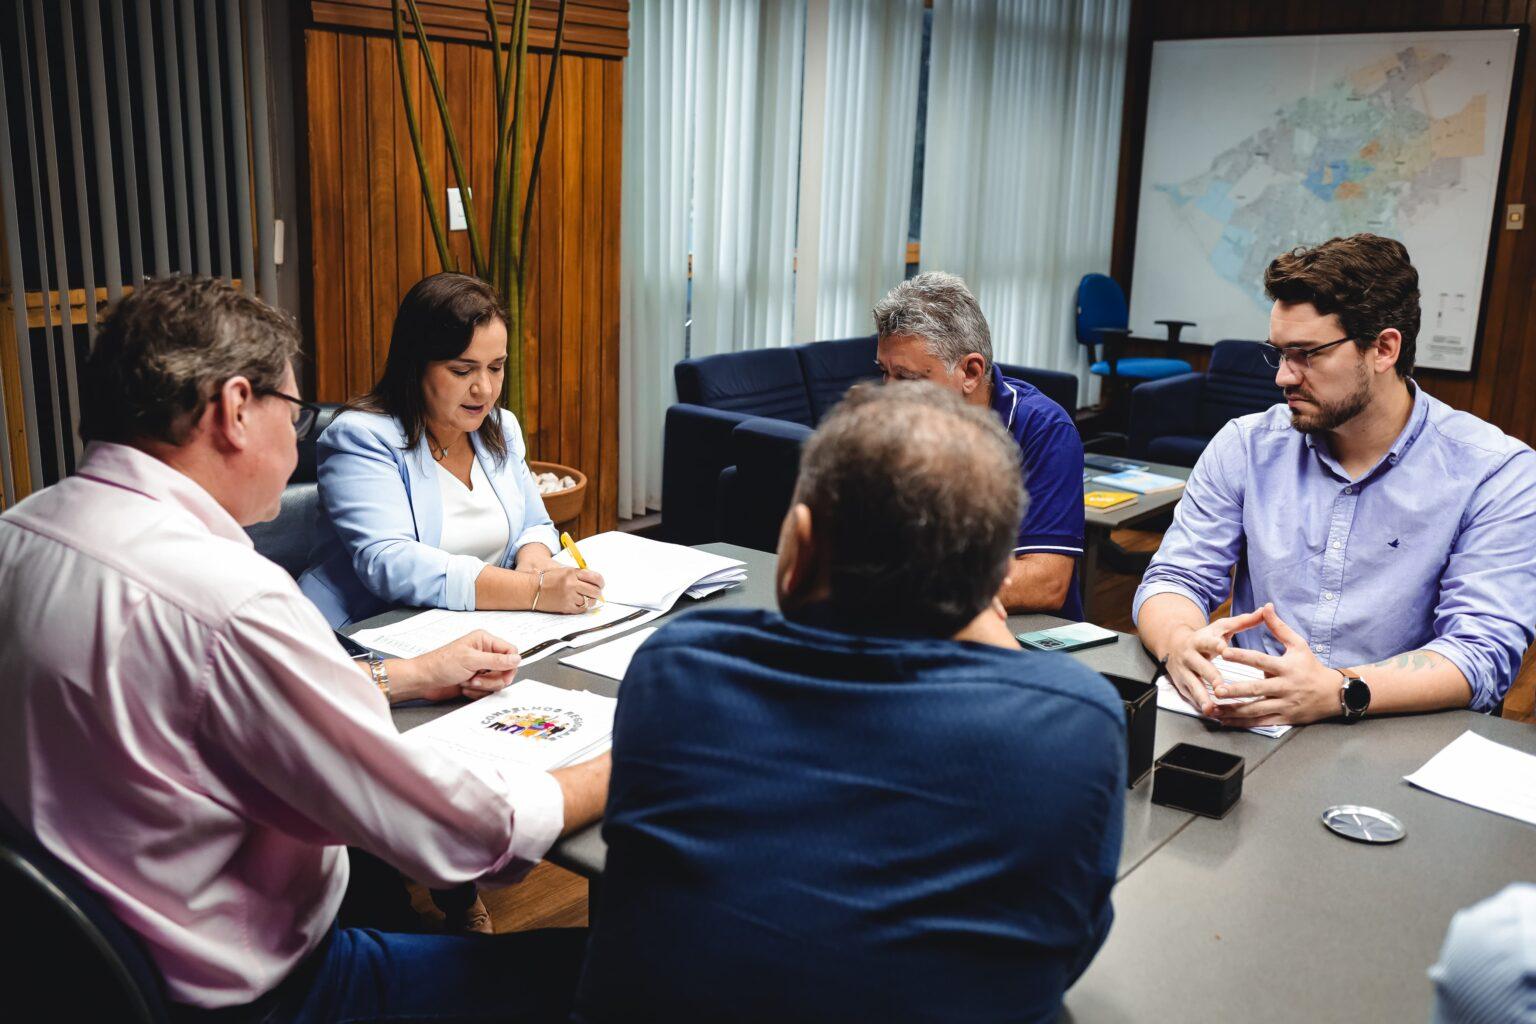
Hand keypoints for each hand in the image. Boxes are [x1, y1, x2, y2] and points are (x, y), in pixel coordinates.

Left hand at [410, 630, 520, 702]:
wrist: (424, 681)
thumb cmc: (440, 664)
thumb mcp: (471, 660)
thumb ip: (496, 660)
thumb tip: (517, 658)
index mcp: (484, 641)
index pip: (510, 651)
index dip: (510, 665)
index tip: (504, 674)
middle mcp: (484, 654)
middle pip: (506, 669)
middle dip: (493, 678)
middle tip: (477, 678)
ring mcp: (481, 669)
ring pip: (497, 682)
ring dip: (483, 686)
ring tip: (468, 682)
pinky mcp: (476, 681)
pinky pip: (488, 691)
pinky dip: (477, 692)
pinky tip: (465, 687)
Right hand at [538, 567, 604, 613]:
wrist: (532, 589)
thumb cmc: (549, 579)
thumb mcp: (564, 571)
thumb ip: (579, 574)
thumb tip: (595, 580)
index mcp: (572, 572)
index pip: (595, 577)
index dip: (601, 582)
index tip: (601, 584)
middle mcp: (571, 584)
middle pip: (595, 591)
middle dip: (598, 592)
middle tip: (596, 592)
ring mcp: (569, 597)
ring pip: (589, 601)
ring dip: (590, 600)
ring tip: (586, 597)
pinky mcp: (566, 607)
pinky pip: (582, 609)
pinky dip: (583, 606)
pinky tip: (579, 602)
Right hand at [1161, 606, 1266, 715]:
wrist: (1173, 644)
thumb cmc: (1205, 637)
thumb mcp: (1221, 627)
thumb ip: (1244, 621)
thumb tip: (1266, 610)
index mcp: (1201, 640)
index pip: (1209, 642)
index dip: (1215, 645)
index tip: (1223, 649)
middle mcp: (1190, 656)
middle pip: (1201, 667)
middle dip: (1210, 677)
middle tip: (1221, 687)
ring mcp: (1185, 672)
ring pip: (1193, 685)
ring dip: (1202, 697)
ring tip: (1211, 708)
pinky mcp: (1182, 684)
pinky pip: (1191, 696)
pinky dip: (1200, 705)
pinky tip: (1209, 714)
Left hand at [1208, 605, 1340, 725]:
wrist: (1334, 694)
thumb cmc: (1311, 667)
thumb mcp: (1298, 645)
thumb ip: (1279, 627)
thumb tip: (1266, 607)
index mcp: (1286, 667)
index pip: (1261, 661)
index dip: (1242, 657)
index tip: (1224, 653)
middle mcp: (1285, 687)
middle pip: (1257, 689)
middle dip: (1236, 690)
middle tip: (1217, 689)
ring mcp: (1284, 705)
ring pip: (1256, 709)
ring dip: (1235, 710)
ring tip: (1215, 708)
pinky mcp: (1285, 719)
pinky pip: (1261, 722)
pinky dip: (1243, 723)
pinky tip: (1227, 722)